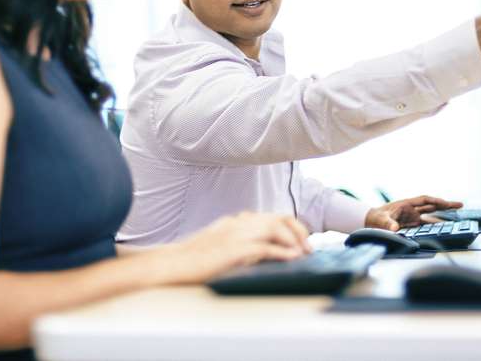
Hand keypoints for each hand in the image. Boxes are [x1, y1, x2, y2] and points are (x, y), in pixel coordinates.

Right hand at [164, 212, 310, 283]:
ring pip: (275, 227)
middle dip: (299, 231)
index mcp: (235, 221)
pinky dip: (282, 252)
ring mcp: (235, 234)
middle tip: (309, 248)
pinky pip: (265, 247)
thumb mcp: (219, 245)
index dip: (291, 226)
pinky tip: (292, 258)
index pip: (271, 216)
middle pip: (278, 217)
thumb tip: (263, 251)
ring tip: (304, 253)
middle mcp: (238, 223)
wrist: (171, 264)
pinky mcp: (233, 250)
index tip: (301, 240)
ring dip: (294, 240)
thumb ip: (239, 243)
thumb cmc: (193, 259)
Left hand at [364, 195, 463, 231]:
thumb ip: (388, 224)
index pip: (425, 200)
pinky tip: (444, 228)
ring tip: (457, 216)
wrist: (371, 221)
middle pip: (432, 205)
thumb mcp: (381, 220)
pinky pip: (427, 224)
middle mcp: (412, 209)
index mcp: (406, 204)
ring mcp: (413, 217)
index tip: (446, 203)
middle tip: (460, 205)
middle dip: (446, 205)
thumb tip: (395, 229)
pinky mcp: (413, 225)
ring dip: (443, 216)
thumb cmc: (376, 218)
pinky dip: (435, 225)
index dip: (436, 201)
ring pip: (431, 215)